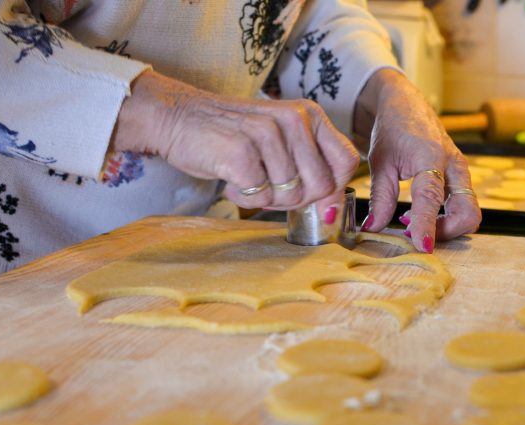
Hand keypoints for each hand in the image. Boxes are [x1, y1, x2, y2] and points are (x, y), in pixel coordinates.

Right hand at [112, 71, 358, 214]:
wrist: (178, 117)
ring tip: (246, 178)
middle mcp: (293, 119)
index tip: (312, 196)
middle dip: (296, 199)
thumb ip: (310, 166)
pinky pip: (260, 197)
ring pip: (291, 195)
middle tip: (268, 187)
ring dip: (266, 198)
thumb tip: (332, 211)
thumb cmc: (232, 136)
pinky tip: (231, 181)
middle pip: (321, 185)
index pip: (347, 161)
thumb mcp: (280, 140)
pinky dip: (244, 199)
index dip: (333, 188)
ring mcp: (268, 134)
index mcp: (309, 114)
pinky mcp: (242, 153)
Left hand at [355, 69, 480, 252]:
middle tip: (413, 234)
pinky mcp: (460, 177)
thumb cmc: (392, 129)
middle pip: (467, 213)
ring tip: (410, 223)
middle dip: (445, 232)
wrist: (407, 105)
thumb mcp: (380, 162)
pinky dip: (444, 218)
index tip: (422, 247)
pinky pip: (462, 206)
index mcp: (430, 156)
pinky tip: (417, 214)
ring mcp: (461, 171)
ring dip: (444, 227)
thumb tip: (373, 229)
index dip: (427, 226)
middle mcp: (453, 165)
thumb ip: (380, 198)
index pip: (431, 199)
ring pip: (468, 212)